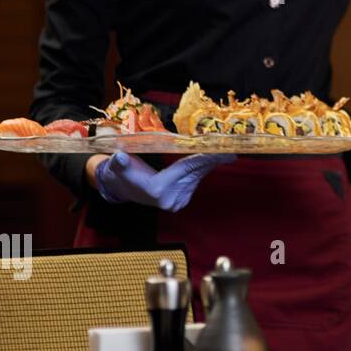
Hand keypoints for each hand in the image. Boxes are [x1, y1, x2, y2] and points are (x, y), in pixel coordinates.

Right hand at [95, 152, 236, 211]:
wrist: (124, 190)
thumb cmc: (122, 174)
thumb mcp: (118, 168)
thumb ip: (120, 163)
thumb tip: (119, 157)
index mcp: (158, 189)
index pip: (185, 168)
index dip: (202, 158)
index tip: (219, 151)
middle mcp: (170, 198)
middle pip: (195, 172)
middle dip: (213, 160)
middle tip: (231, 149)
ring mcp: (177, 200)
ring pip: (197, 176)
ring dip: (211, 164)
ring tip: (226, 152)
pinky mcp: (182, 200)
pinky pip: (195, 180)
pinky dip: (204, 169)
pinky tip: (213, 160)